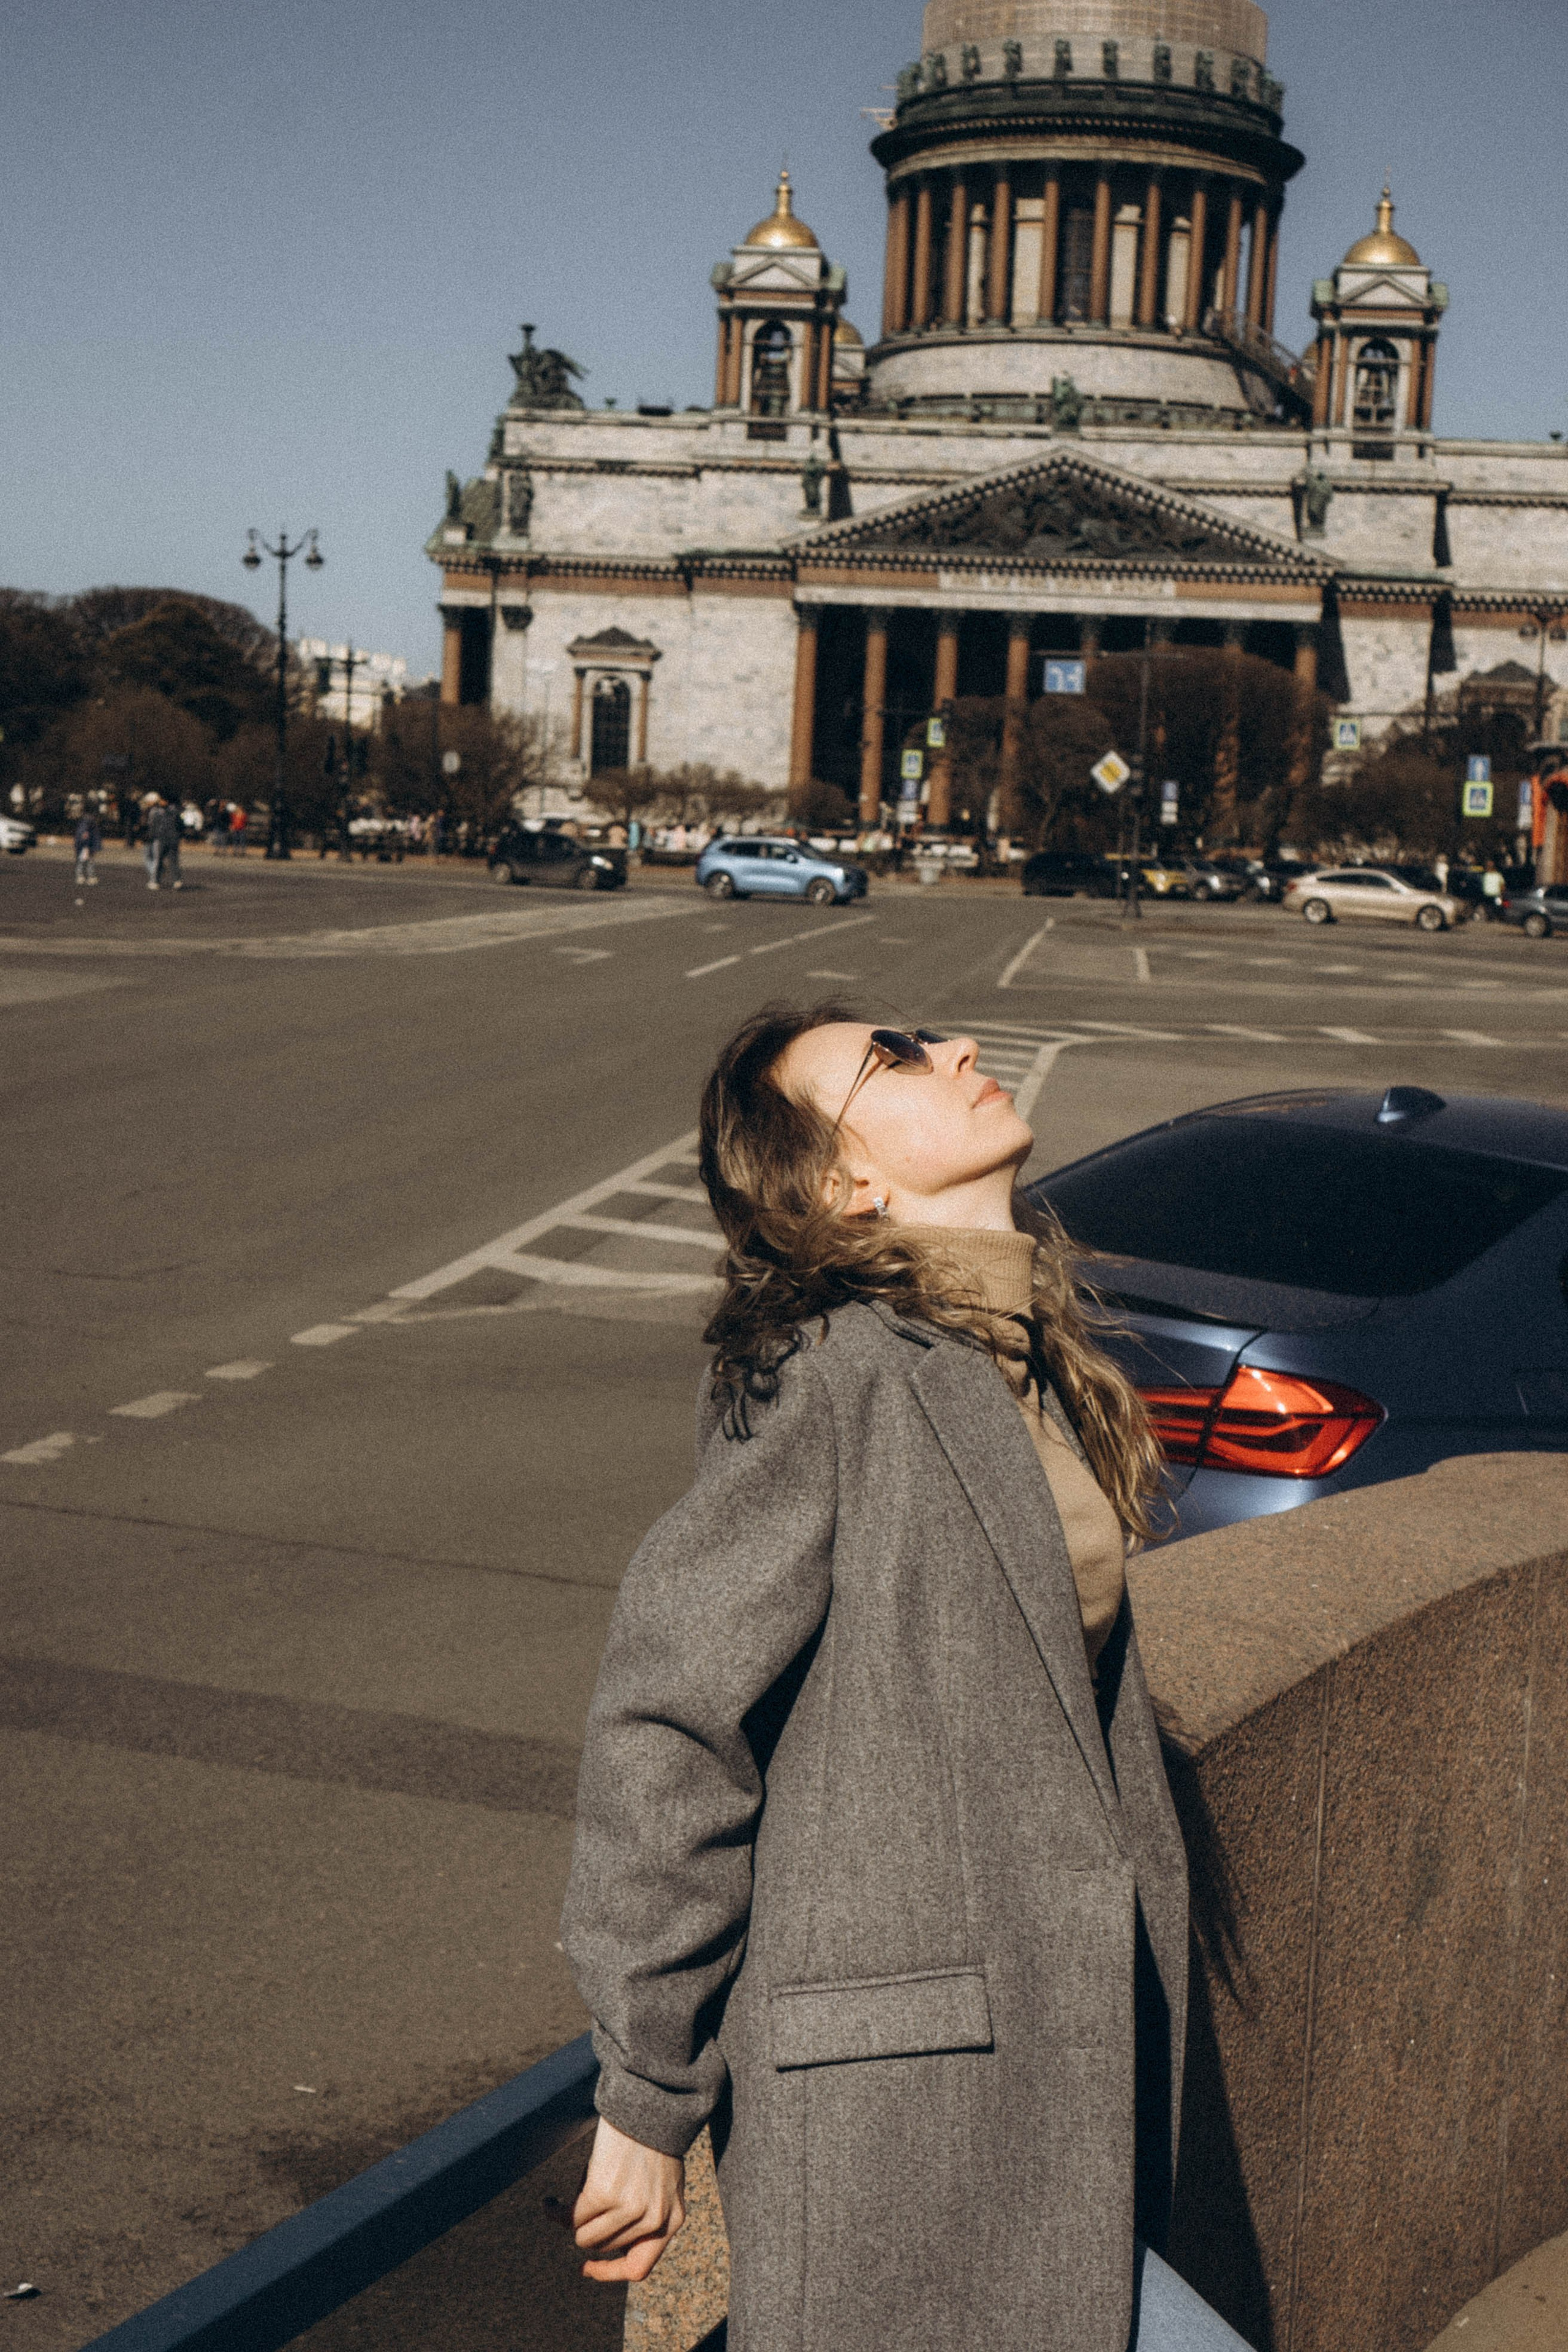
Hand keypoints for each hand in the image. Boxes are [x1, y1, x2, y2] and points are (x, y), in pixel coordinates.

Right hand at [549, 2115, 684, 2281]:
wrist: (651, 2099)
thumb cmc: (652, 2138)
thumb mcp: (661, 2183)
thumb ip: (645, 2213)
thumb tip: (601, 2244)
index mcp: (672, 2219)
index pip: (639, 2267)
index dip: (609, 2272)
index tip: (586, 2268)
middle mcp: (655, 2219)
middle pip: (605, 2247)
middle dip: (590, 2227)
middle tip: (579, 2206)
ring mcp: (631, 2209)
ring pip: (585, 2236)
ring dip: (575, 2218)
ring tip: (572, 2195)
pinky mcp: (605, 2193)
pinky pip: (572, 2217)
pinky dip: (557, 2212)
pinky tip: (550, 2203)